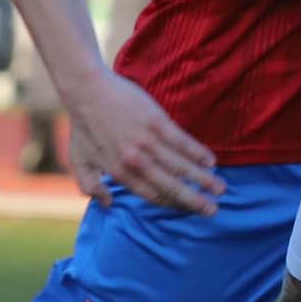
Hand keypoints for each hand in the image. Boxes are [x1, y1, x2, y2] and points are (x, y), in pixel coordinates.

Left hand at [62, 71, 223, 213]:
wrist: (87, 91)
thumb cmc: (83, 126)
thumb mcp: (79, 160)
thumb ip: (90, 186)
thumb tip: (107, 204)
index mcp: (119, 173)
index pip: (152, 195)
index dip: (173, 204)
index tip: (188, 209)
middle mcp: (135, 161)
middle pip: (172, 186)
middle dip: (194, 201)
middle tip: (213, 211)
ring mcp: (147, 141)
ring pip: (181, 166)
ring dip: (204, 179)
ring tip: (221, 188)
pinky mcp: (156, 122)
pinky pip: (182, 142)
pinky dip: (198, 153)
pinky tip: (211, 161)